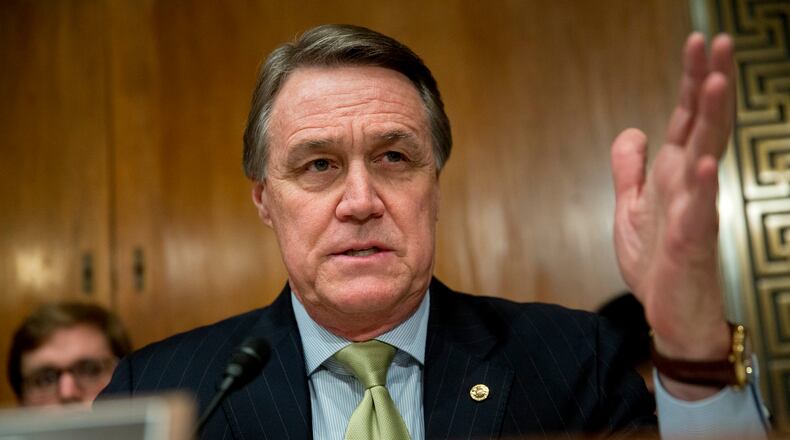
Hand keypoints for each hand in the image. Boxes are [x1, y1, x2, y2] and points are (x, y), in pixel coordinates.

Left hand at [610, 33, 735, 395]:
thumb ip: (631, 170)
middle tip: (719, 41)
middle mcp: (689, 185)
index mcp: (674, 173)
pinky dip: (702, 188)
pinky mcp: (691, 244)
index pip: (686, 117)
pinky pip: (698, 213)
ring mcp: (694, 211)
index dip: (691, 80)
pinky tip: (705, 164)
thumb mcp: (630, 208)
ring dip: (712, 121)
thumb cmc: (656, 261)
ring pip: (706, 158)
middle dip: (709, 84)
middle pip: (702, 125)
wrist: (665, 313)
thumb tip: (633, 130)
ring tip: (716, 84)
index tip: (699, 40)